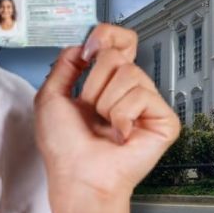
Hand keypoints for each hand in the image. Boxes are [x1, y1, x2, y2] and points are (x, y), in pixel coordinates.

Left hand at [34, 24, 180, 201]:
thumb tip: (81, 45)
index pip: (120, 41)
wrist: (77, 176)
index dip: (107, 36)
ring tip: (106, 124)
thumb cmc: (64, 148)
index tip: (89, 51)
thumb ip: (64, 65)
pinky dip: (123, 115)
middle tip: (91, 109)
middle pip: (117, 55)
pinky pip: (142, 95)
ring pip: (129, 73)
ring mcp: (147, 104)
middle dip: (94, 83)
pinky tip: (121, 133)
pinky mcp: (163, 120)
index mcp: (105, 83)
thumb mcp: (50, 97)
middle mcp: (128, 90)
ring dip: (106, 102)